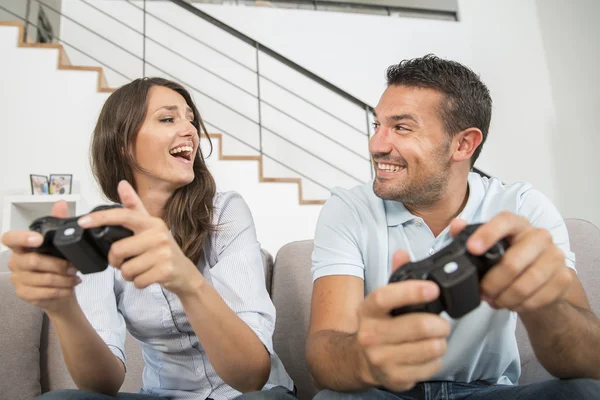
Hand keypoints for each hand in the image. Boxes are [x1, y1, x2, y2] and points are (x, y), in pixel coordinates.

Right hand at [0, 201, 80, 313]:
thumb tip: (61, 203)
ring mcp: (18, 279)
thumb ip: (58, 222)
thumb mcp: (59, 243)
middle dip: (58, 265)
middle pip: (33, 261)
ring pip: (42, 279)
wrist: (60, 290)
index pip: (10, 238)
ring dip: (63, 279)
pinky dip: (61, 290)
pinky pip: (43, 293)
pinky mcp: (24, 293)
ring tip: (75, 277)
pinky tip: (70, 287)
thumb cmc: (57, 264)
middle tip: (74, 267)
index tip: (39, 239)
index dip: (22, 237)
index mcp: (21, 246)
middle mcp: (16, 261)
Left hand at [77, 180, 202, 294]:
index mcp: (152, 223)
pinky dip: (138, 283)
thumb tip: (122, 184)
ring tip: (139, 269)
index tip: (83, 222)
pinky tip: (147, 277)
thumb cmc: (163, 249)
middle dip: (116, 261)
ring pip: (126, 269)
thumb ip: (134, 207)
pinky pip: (137, 281)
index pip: (123, 216)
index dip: (101, 218)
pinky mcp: (165, 271)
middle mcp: (158, 235)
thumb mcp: (150, 227)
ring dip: (128, 274)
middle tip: (126, 261)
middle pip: (118, 250)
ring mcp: (163, 253)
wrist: (184, 272)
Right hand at [356, 251, 449, 391]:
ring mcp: (382, 359)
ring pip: (429, 348)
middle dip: (440, 324)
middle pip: (418, 327)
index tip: (433, 289)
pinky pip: (430, 367)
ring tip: (436, 338)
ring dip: (441, 342)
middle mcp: (371, 335)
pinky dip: (436, 360)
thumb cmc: (376, 326)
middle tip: (442, 323)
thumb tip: (402, 253)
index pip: (387, 297)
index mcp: (368, 310)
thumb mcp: (380, 301)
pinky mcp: (395, 378)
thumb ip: (395, 276)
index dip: (412, 292)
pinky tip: (428, 354)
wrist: (355, 360)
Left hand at [450, 213, 572, 312]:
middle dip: (492, 283)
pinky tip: (511, 303)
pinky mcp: (564, 277)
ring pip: (525, 285)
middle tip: (482, 293)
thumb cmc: (509, 257)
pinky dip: (520, 305)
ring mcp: (555, 256)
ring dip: (505, 298)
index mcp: (517, 224)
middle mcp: (539, 236)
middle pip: (512, 262)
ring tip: (494, 301)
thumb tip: (456, 225)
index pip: (504, 221)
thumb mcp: (488, 245)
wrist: (541, 279)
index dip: (487, 234)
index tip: (472, 249)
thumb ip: (469, 234)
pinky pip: (538, 298)